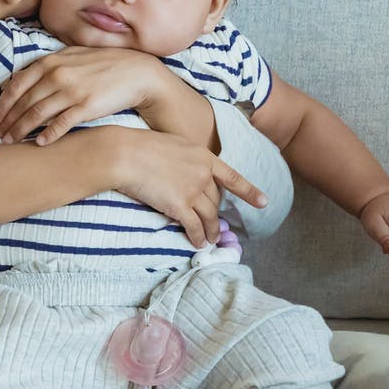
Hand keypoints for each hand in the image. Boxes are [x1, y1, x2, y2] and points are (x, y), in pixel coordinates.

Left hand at [0, 46, 163, 144]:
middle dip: (7, 120)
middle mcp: (58, 75)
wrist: (136, 72)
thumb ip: (49, 64)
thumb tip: (24, 76)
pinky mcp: (86, 107)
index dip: (2, 102)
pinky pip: (60, 124)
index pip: (17, 84)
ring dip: (20, 130)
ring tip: (11, 142)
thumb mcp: (73, 56)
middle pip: (24, 102)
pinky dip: (48, 135)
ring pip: (37, 115)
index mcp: (51, 61)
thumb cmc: (103, 64)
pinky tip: (39, 144)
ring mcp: (72, 91)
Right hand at [112, 130, 266, 248]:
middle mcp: (202, 174)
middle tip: (216, 225)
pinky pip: (195, 227)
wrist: (125, 154)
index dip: (249, 191)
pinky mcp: (179, 206)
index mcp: (203, 156)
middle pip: (216, 200)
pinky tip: (199, 244)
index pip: (232, 177)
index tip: (263, 202)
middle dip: (216, 215)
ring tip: (210, 240)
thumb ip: (185, 160)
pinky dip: (199, 237)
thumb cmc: (140, 146)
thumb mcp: (172, 145)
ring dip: (211, 231)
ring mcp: (192, 190)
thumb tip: (185, 173)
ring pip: (209, 217)